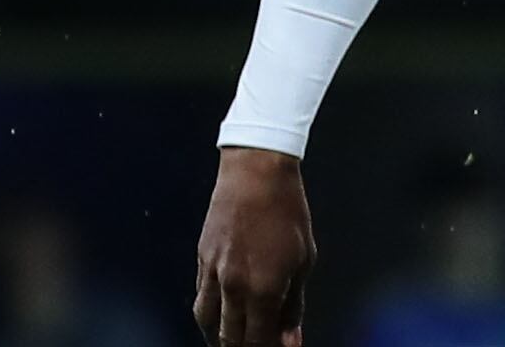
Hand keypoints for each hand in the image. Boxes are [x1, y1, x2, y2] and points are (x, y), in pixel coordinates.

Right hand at [195, 146, 314, 346]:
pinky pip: (200, 300)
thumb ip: (293, 304)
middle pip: (229, 338)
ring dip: (221, 336)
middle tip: (259, 342)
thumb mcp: (303, 259)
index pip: (256, 341)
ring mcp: (212, 275)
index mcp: (263, 288)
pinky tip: (222, 315)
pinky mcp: (200, 261)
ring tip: (236, 339)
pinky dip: (210, 314)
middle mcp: (232, 287)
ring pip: (207, 323)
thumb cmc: (287, 212)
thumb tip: (290, 341)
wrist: (255, 174)